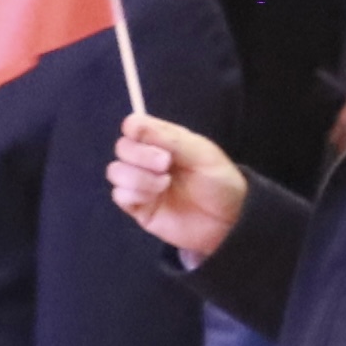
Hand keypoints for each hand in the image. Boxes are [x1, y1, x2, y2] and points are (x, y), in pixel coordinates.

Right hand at [110, 112, 244, 263]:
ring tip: (164, 183)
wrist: (229, 221)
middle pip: (122, 148)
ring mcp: (142, 184)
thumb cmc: (219, 182)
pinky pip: (120, 196)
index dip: (134, 127)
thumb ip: (170, 138)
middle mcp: (148, 160)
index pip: (135, 126)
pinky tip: (155, 197)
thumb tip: (132, 124)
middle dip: (140, 154)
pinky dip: (134, 193)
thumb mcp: (201, 154)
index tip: (139, 133)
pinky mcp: (139, 208)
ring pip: (115, 172)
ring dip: (137, 176)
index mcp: (164, 141)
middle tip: (165, 163)